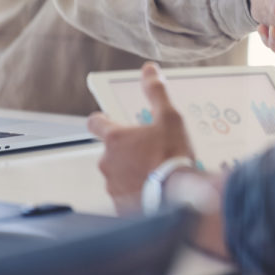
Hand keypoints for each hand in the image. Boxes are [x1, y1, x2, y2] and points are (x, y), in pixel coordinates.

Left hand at [87, 62, 194, 214]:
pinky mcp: (119, 203)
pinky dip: (135, 190)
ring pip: (118, 172)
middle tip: (150, 151)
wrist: (178, 195)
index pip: (95, 122)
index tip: (111, 121)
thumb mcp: (170, 117)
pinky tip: (154, 189)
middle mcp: (107, 161)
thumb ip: (156, 92)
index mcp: (115, 138)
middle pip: (111, 150)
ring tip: (155, 172)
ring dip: (131, 170)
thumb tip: (149, 70)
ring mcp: (112, 184)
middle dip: (127, 150)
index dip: (103, 120)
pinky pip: (124, 193)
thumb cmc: (172, 156)